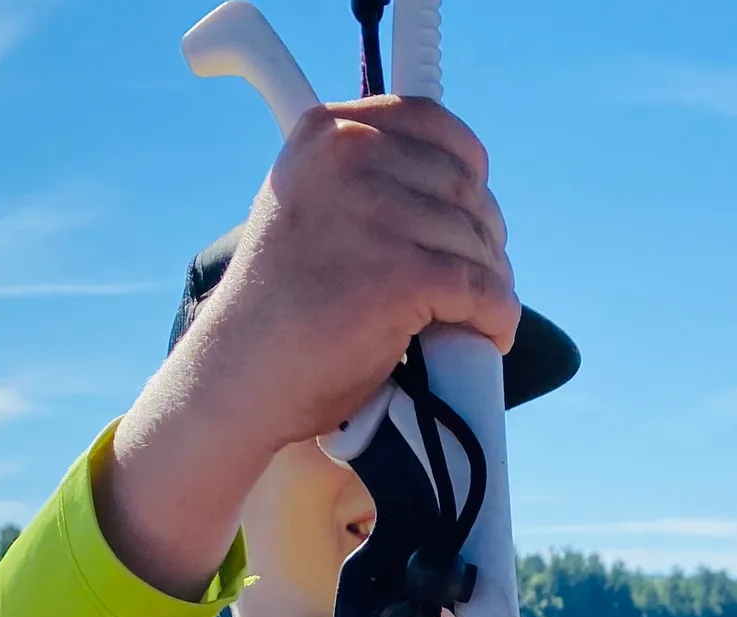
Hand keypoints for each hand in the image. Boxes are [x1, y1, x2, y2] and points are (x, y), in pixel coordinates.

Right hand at [100, 98, 516, 601]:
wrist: (239, 375)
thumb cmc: (273, 310)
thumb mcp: (304, 209)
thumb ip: (354, 184)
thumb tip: (439, 193)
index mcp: (327, 134)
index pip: (429, 122)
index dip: (467, 167)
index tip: (472, 205)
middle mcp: (352, 158)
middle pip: (462, 186)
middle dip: (484, 236)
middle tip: (481, 277)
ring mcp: (378, 214)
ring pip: (476, 241)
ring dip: (492, 282)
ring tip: (482, 314)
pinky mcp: (403, 273)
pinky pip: (481, 289)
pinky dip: (497, 316)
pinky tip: (492, 334)